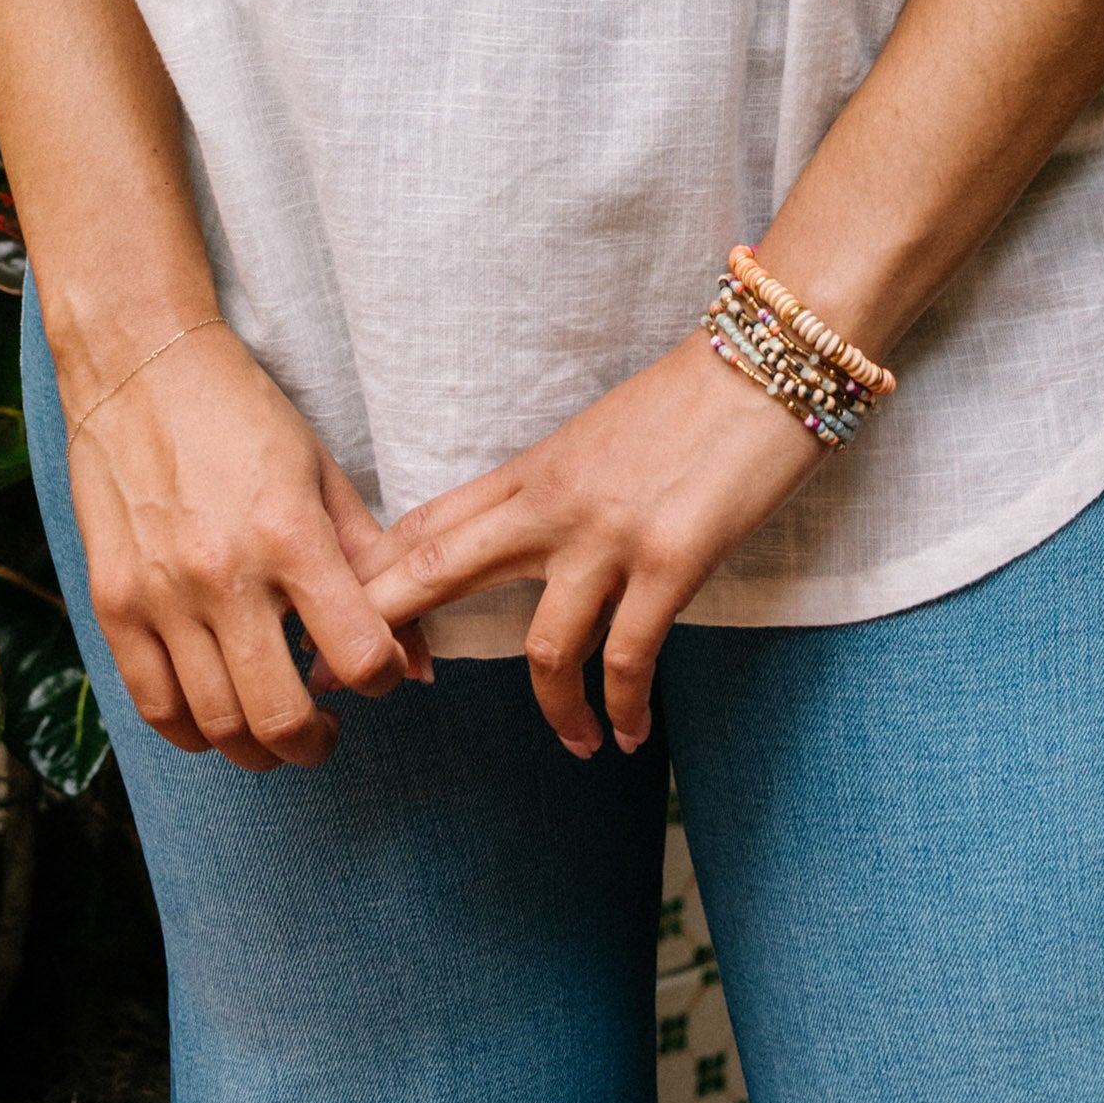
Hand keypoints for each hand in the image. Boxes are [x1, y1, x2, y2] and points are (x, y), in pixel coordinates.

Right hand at [63, 321, 429, 770]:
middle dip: (317, 741)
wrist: (139, 364)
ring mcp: (160, 594)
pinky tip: (217, 719)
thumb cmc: (242, 412)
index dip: (382, 679)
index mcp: (290, 533)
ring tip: (276, 728)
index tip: (379, 672)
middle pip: (280, 715)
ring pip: (216, 725)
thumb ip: (370, 562)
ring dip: (258, 747)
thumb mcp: (321, 471)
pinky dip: (192, 733)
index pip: (357, 654)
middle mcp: (223, 574)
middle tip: (327, 729)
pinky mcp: (111, 604)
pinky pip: (155, 706)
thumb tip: (415, 656)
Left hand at [361, 332, 821, 756]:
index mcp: (532, 469)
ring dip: (554, 711)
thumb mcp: (599, 439)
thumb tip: (522, 542)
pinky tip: (629, 733)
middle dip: (380, 632)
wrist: (767, 360)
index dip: (372, 581)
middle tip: (338, 691)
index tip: (336, 626)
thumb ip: (554, 490)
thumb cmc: (691, 401)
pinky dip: (623, 707)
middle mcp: (554, 501)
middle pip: (437, 569)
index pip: (426, 527)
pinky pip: (628, 657)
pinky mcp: (670, 560)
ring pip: (544, 647)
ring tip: (574, 742)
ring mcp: (610, 533)